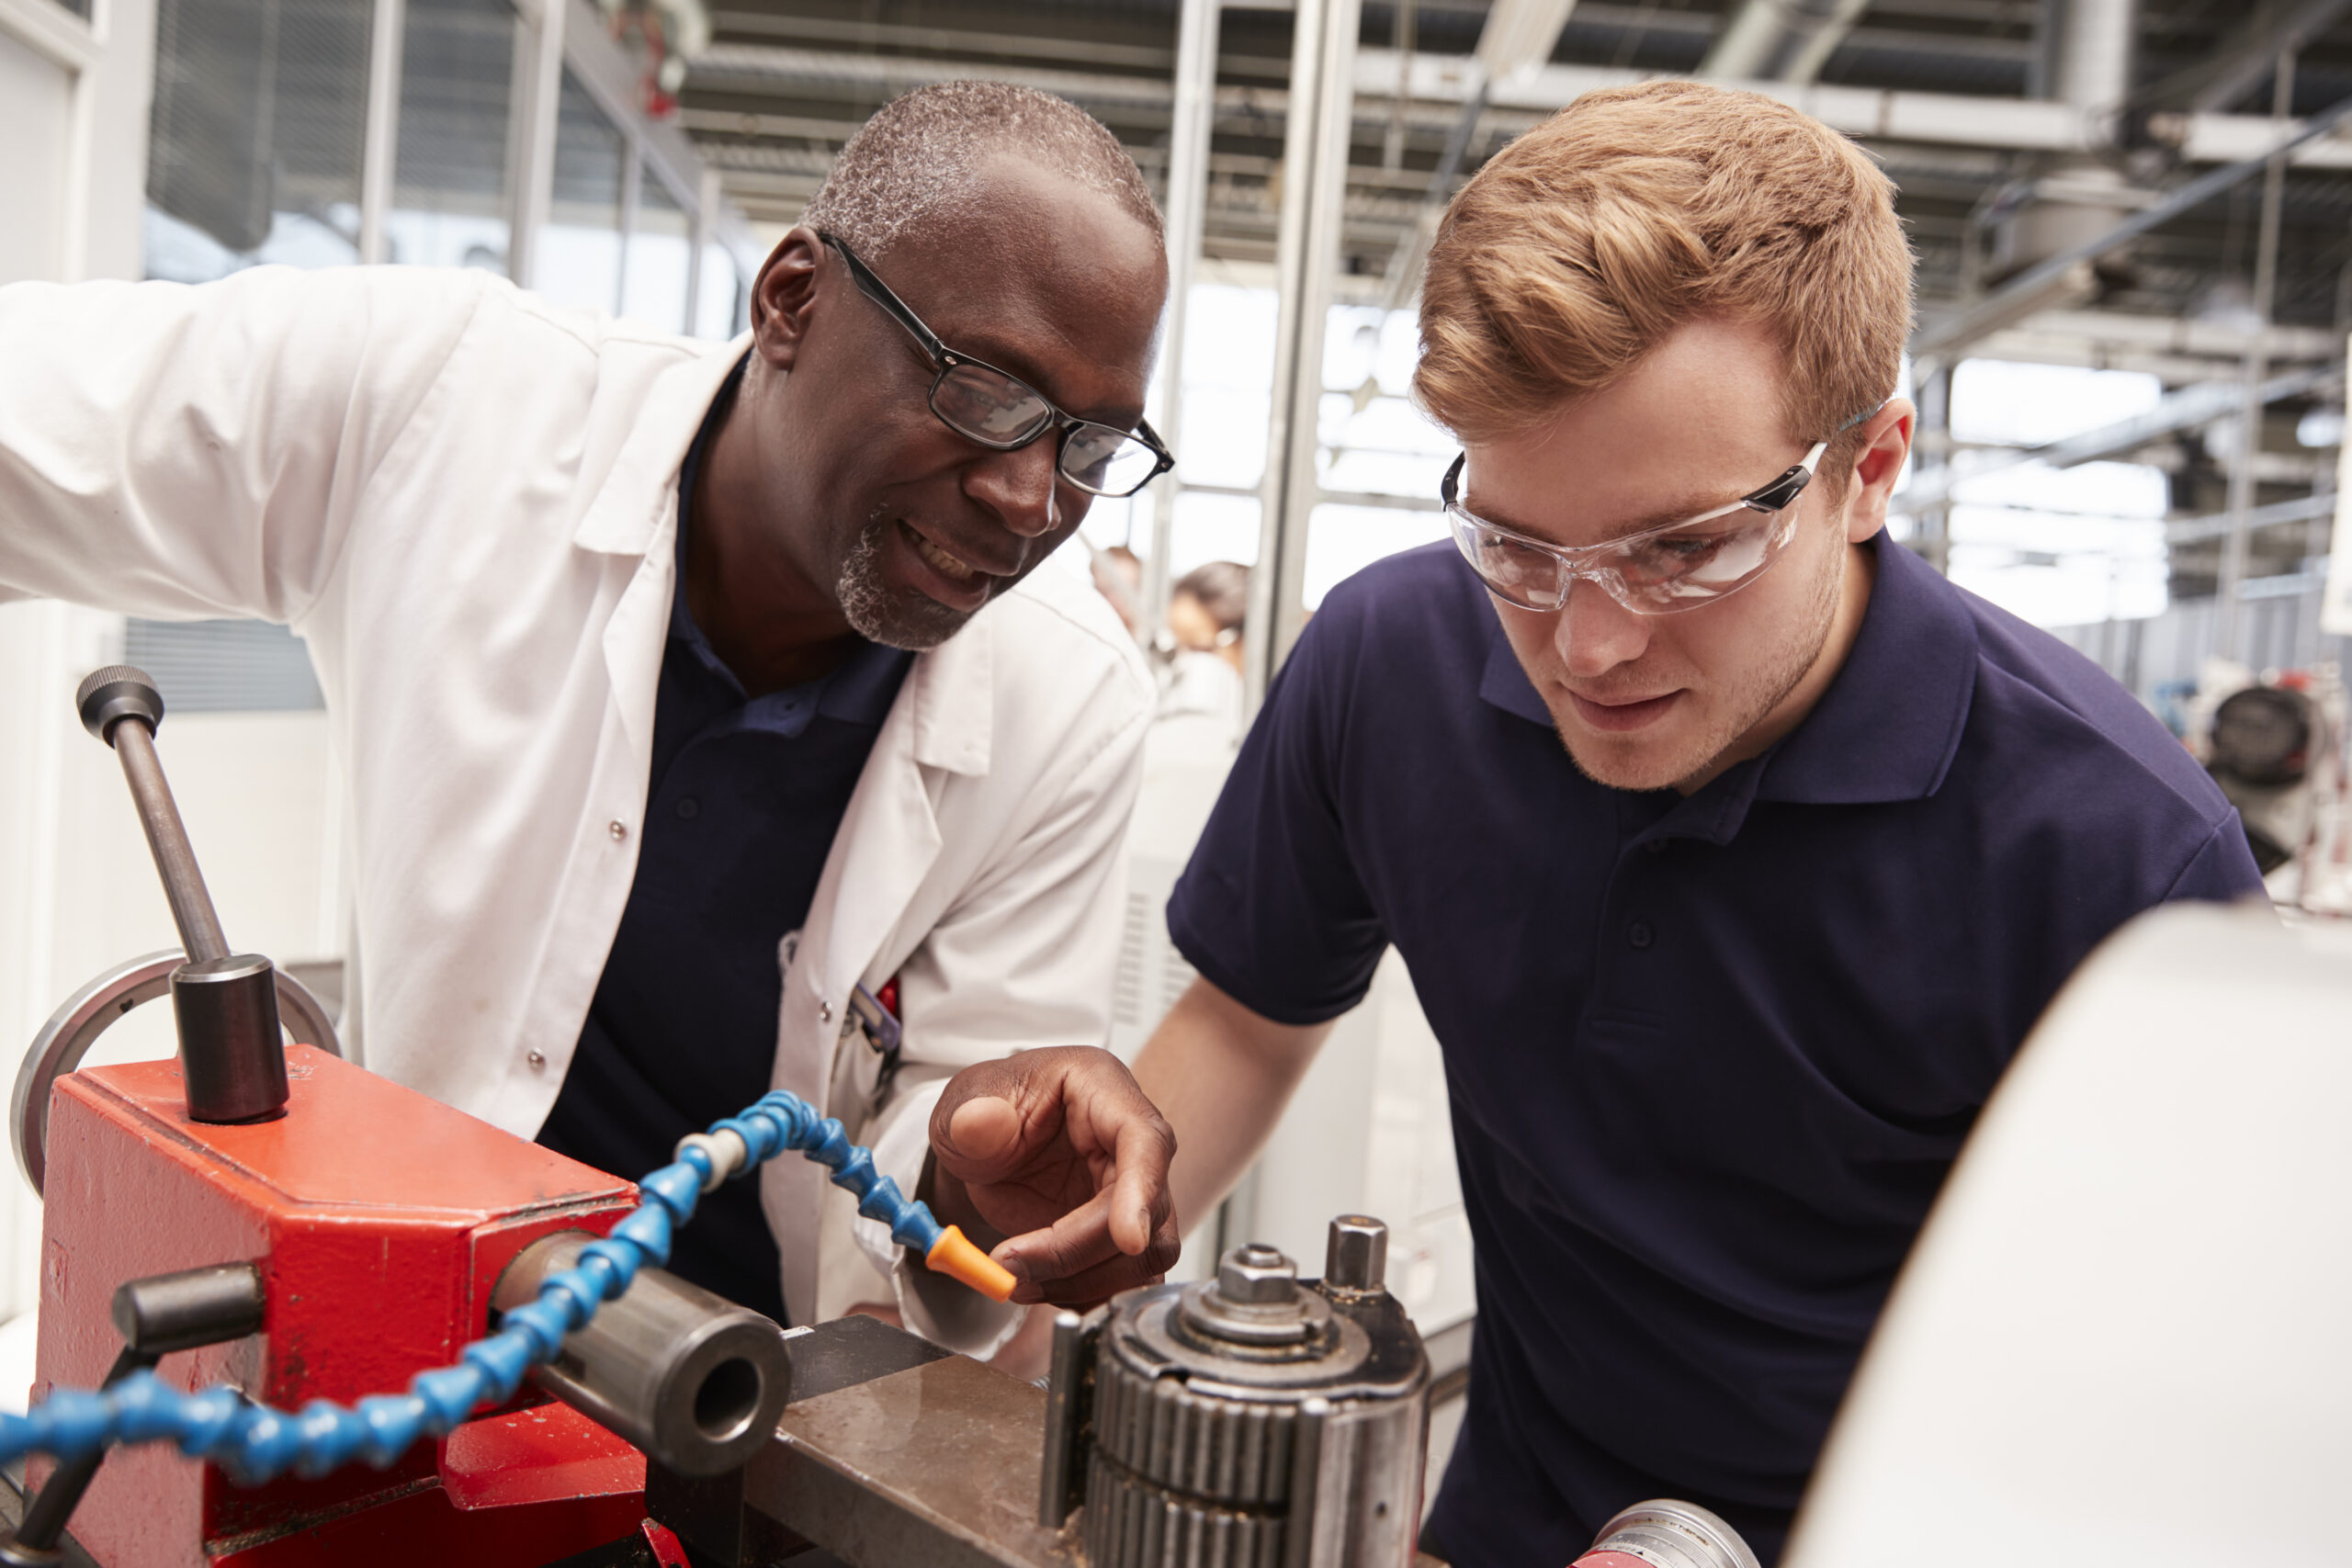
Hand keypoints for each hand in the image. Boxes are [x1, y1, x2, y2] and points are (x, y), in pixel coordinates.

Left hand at [925, 1047, 1179, 1307]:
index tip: (1128, 1240)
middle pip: (1147, 1212)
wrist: (982, 1145)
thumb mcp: (962, 1104)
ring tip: (1018, 1281)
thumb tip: (980, 1124)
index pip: (1145, 1141)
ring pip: (1145, 1255)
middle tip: (1011, 1267)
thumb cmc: (984, 1111)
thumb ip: (970, 1115)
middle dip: (1077, 1253)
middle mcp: (1130, 1142)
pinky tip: (1041, 1288)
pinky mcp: (1120, 1233)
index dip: (1142, 1191)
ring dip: (1083, 1283)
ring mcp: (1132, 1191)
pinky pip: (1127, 1279)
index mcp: (1101, 1090)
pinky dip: (1085, 1296)